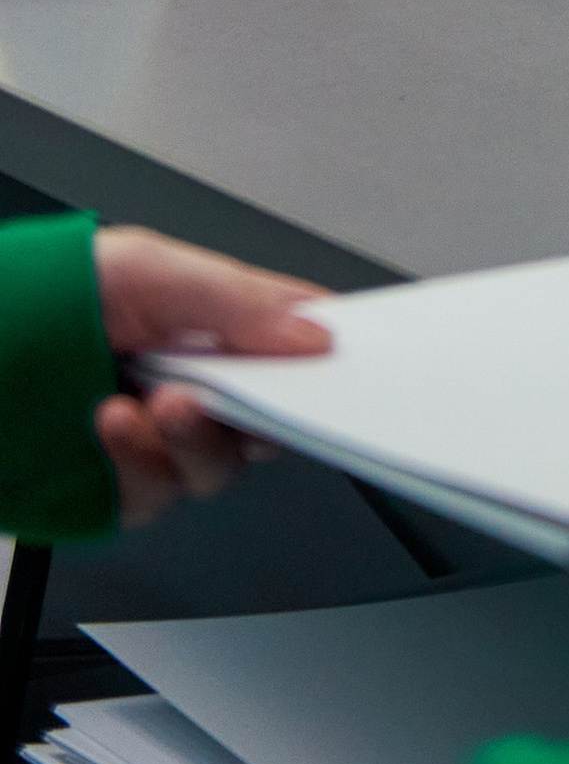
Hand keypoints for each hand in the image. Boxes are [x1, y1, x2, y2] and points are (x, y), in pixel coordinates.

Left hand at [90, 227, 331, 524]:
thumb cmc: (40, 293)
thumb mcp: (148, 267)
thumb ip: (235, 300)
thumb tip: (313, 330)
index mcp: (207, 321)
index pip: (287, 341)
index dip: (317, 356)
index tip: (334, 364)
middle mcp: (188, 380)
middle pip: (265, 419)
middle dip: (258, 412)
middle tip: (232, 394)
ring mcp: (154, 438)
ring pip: (217, 467)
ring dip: (195, 439)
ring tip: (157, 405)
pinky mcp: (117, 487)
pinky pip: (156, 496)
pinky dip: (142, 462)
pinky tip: (114, 424)